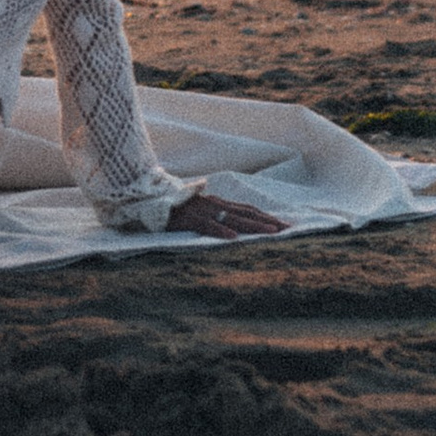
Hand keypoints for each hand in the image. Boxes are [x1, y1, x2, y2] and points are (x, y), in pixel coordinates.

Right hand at [171, 187, 286, 240]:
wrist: (147, 198)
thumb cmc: (174, 206)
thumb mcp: (199, 210)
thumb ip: (214, 215)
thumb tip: (232, 227)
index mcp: (218, 204)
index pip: (248, 210)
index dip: (266, 217)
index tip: (285, 225)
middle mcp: (214, 205)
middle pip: (246, 213)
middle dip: (268, 221)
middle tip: (288, 229)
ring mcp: (202, 210)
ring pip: (232, 218)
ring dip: (252, 226)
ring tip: (270, 233)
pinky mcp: (188, 218)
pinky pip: (206, 225)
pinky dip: (220, 231)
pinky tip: (232, 238)